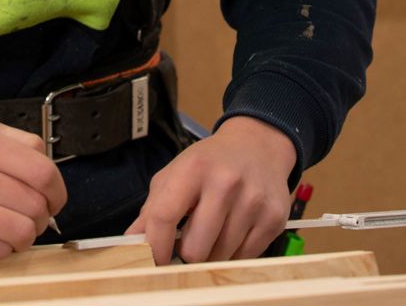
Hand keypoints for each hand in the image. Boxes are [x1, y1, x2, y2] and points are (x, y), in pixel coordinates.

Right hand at [0, 122, 66, 262]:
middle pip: (34, 205)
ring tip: (15, 227)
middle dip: (42, 216)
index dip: (58, 190)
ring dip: (26, 235)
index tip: (55, 199)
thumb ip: (23, 146)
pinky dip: (3, 249)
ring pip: (21, 232)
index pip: (41, 171)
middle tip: (34, 215)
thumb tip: (52, 178)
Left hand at [125, 115, 295, 264]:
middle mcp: (225, 183)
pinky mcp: (273, 219)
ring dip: (212, 254)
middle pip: (194, 249)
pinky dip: (234, 253)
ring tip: (213, 232)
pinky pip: (245, 258)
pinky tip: (233, 231)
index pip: (164, 216)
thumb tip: (132, 241)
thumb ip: (153, 207)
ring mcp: (252, 201)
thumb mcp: (177, 171)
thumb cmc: (211, 162)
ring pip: (220, 258)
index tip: (156, 260)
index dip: (155, 246)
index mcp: (194, 168)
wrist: (258, 145)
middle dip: (188, 253)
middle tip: (190, 241)